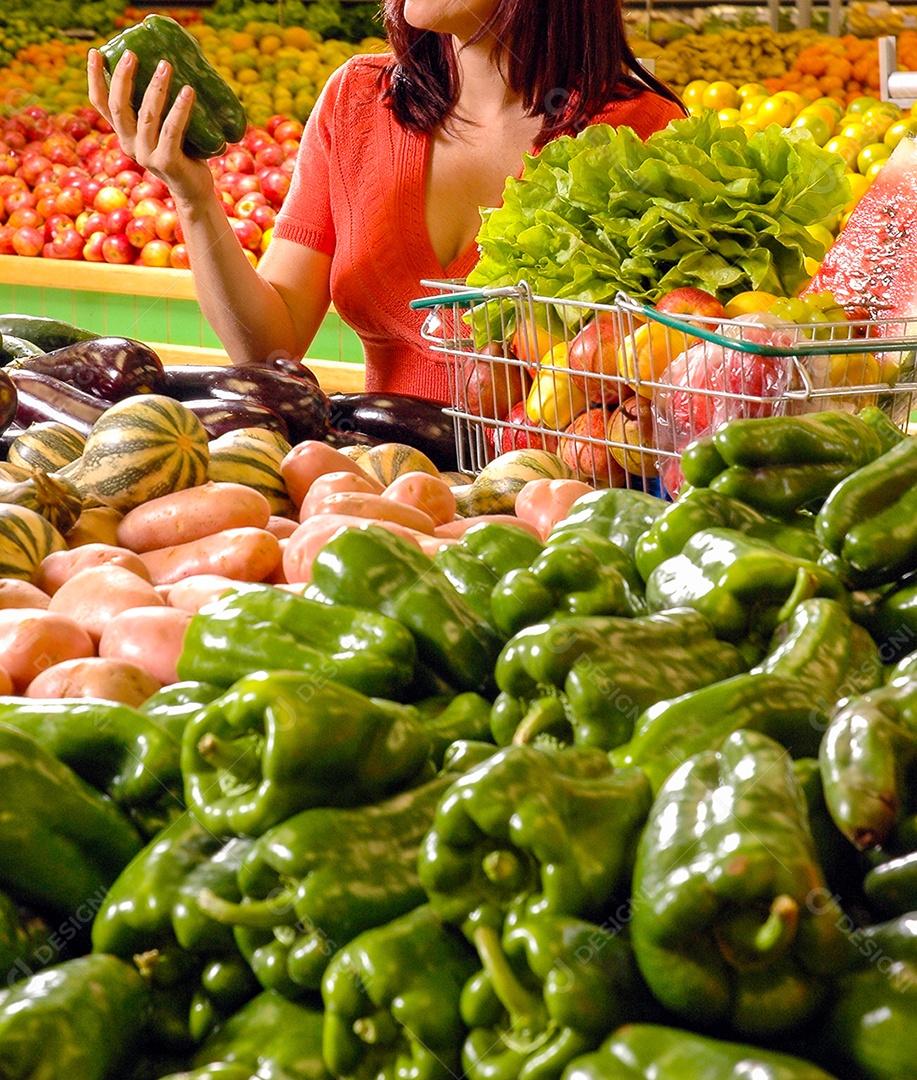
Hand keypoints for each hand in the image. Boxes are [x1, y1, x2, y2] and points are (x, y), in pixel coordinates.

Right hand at [87, 47, 213, 203]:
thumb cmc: (182, 154)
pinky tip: (187, 91)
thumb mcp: (162, 129)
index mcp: (124, 134)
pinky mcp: (166, 162)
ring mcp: (146, 155)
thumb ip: (156, 108)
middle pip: (119, 107)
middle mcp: (130, 145)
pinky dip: (179, 109)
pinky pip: (171, 131)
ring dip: (156, 88)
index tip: (96, 52)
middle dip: (123, 78)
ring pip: (147, 116)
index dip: (95, 78)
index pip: (102, 105)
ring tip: (166, 65)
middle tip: (132, 53)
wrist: (194, 191)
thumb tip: (165, 64)